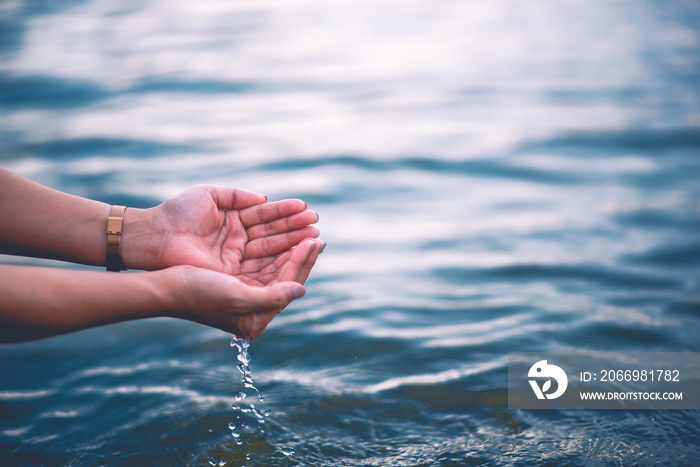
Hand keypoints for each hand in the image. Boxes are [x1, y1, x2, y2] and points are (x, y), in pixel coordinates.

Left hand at [122, 185, 319, 273]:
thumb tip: (264, 199)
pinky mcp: (231, 274)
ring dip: (292, 243)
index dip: (285, 213)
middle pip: (272, 235)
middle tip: (316, 223)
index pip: (265, 217)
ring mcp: (235, 259)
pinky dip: (279, 259)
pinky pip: (260, 266)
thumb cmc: (177, 213)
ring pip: (270, 250)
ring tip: (314, 235)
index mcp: (233, 222)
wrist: (154, 235)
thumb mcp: (210, 195)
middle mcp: (238, 242)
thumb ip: (238, 196)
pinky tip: (297, 251)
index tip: (306, 208)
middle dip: (295, 229)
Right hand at [166, 238, 322, 338]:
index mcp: (257, 318)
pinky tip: (285, 234)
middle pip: (286, 276)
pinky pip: (263, 261)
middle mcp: (255, 307)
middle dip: (301, 254)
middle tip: (316, 232)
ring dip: (291, 247)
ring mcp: (247, 292)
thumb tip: (301, 290)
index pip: (288, 285)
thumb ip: (272, 296)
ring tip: (306, 229)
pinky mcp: (238, 279)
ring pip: (277, 266)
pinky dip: (275, 247)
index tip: (314, 241)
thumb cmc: (198, 294)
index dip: (302, 262)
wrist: (165, 288)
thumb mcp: (237, 297)